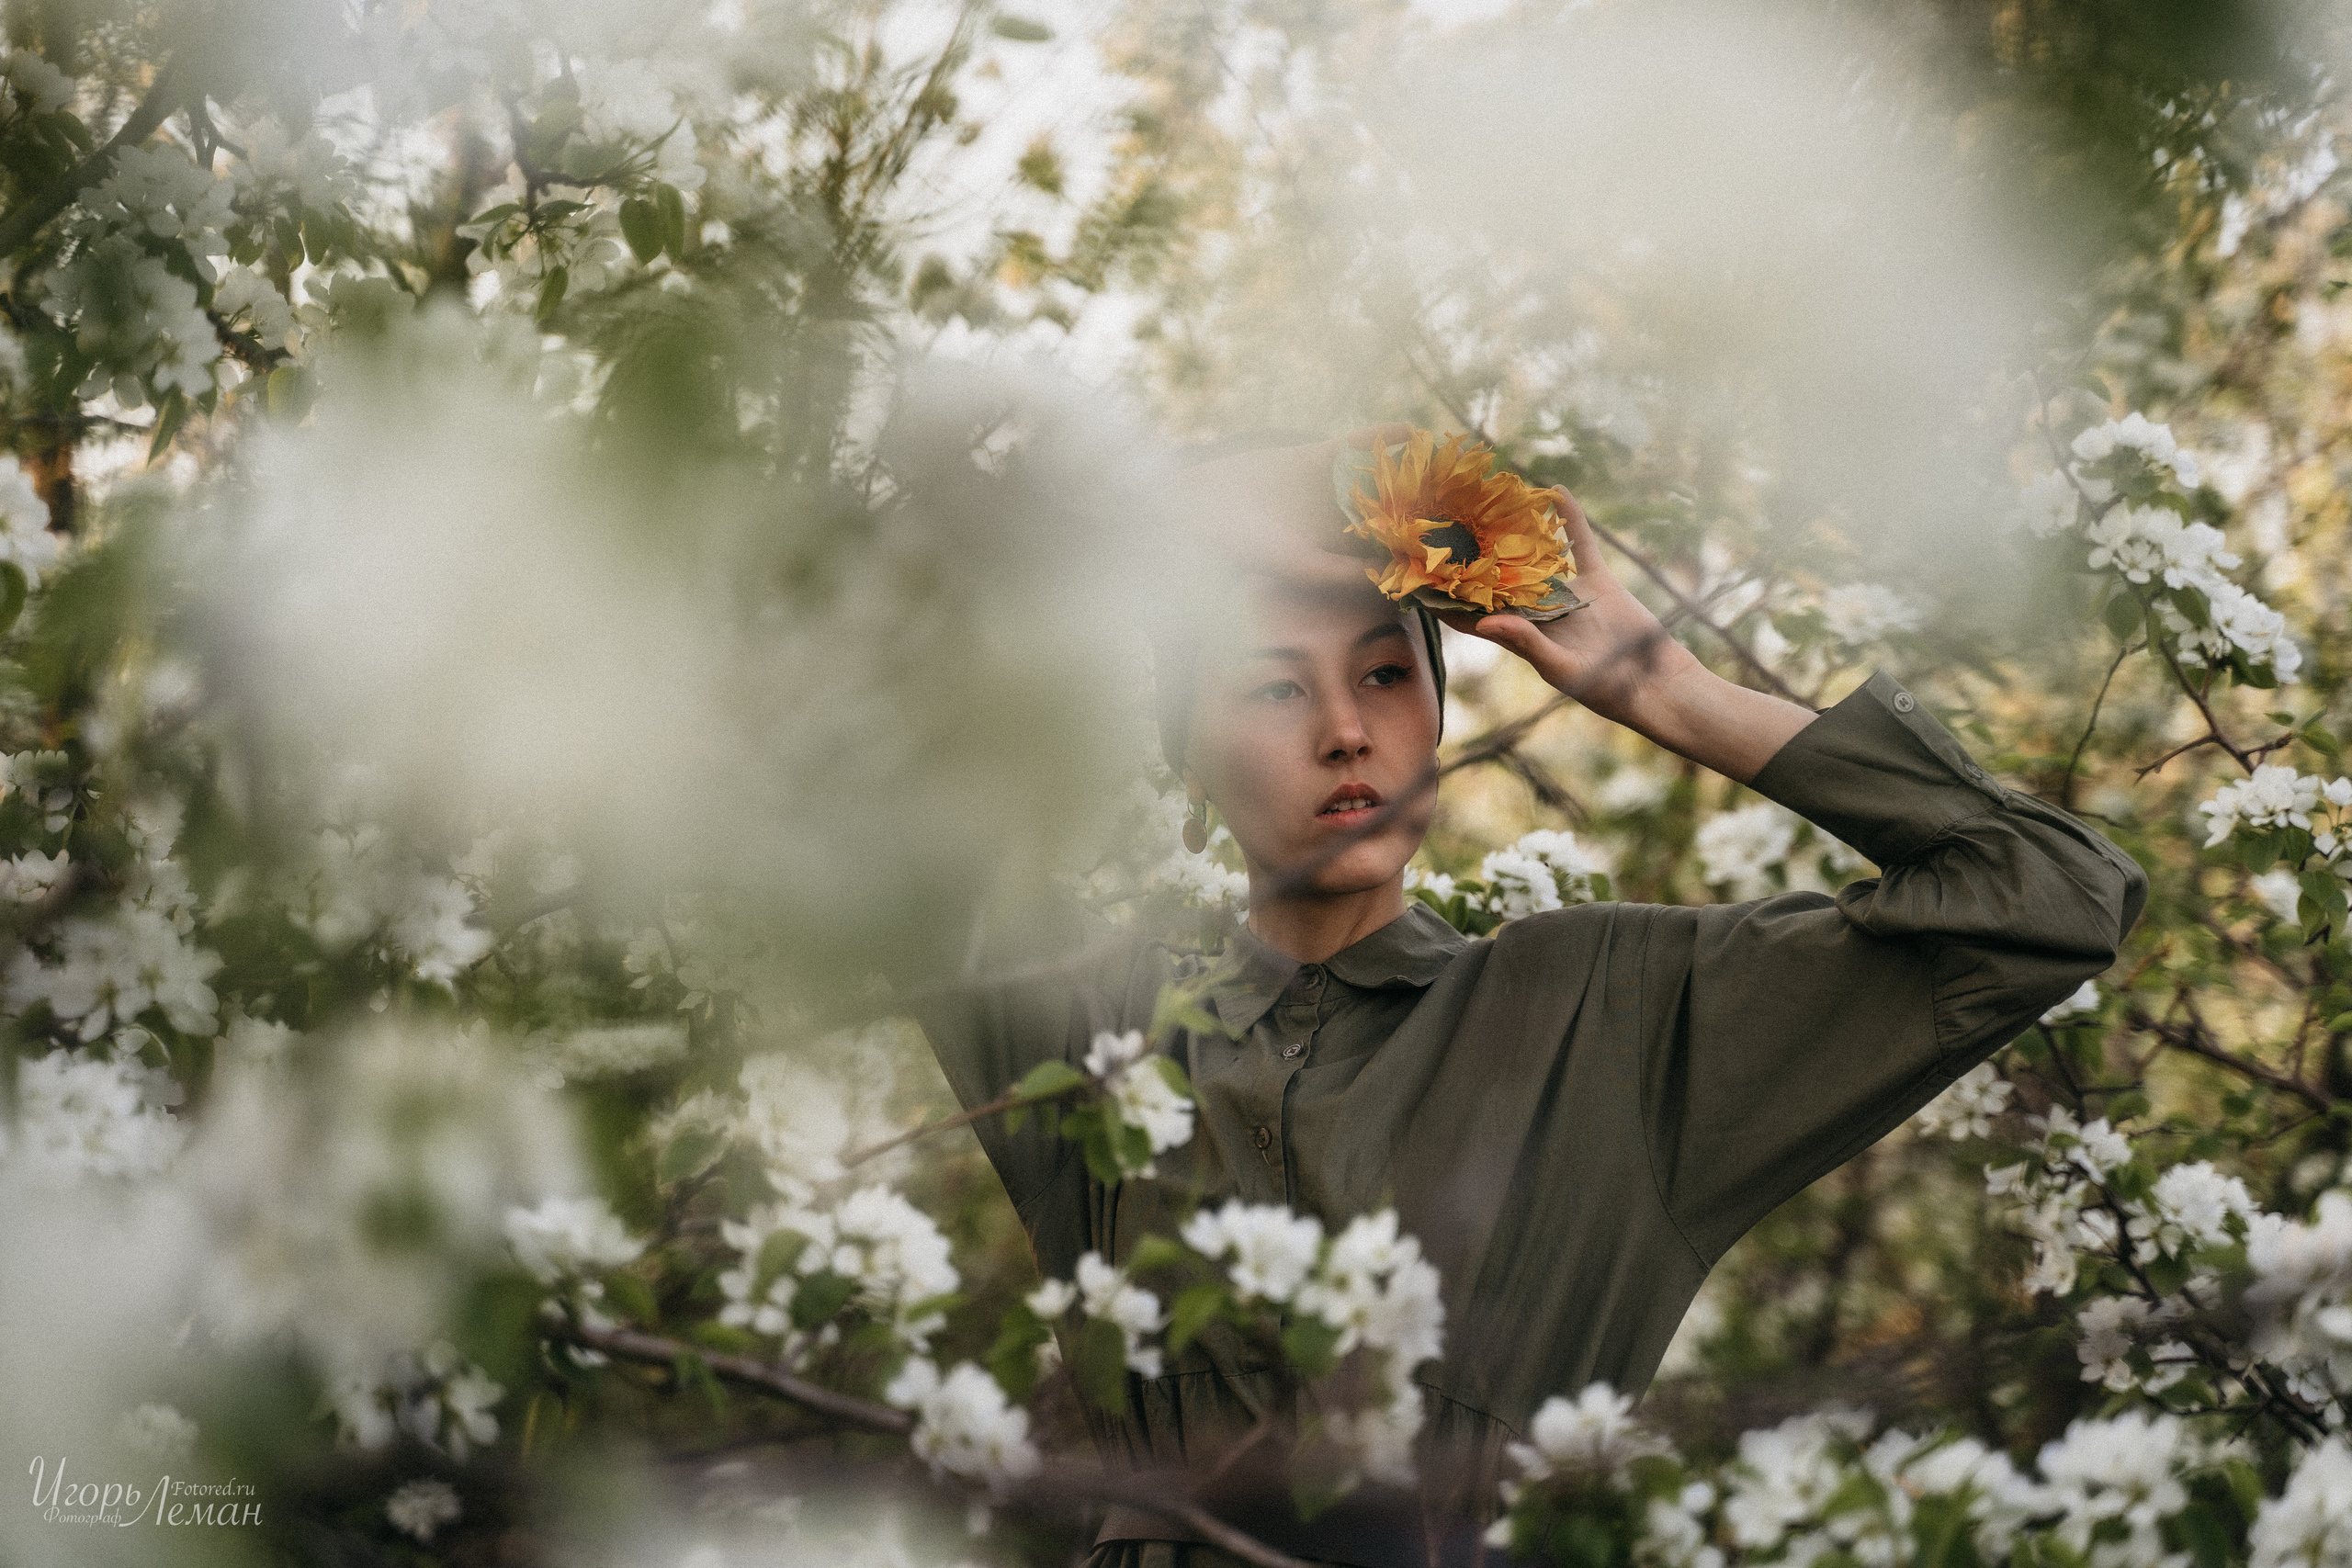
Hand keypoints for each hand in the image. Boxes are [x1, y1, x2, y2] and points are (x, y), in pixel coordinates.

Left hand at [1437, 486, 1700, 727]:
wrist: (1654, 683)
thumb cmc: (1603, 688)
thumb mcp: (1560, 667)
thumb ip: (1524, 642)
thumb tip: (1483, 623)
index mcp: (1517, 635)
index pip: (1469, 615)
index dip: (1444, 599)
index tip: (1415, 578)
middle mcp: (1535, 611)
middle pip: (1495, 578)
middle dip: (1472, 555)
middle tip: (1444, 522)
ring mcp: (1564, 593)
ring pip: (1533, 554)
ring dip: (1517, 529)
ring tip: (1493, 498)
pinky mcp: (1594, 580)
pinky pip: (1577, 543)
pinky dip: (1568, 519)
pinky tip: (1555, 491)